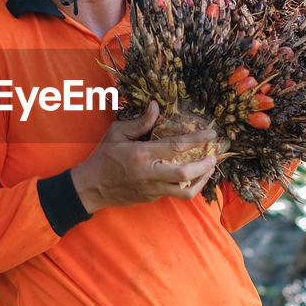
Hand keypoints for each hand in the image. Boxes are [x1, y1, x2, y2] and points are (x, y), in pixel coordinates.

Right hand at [72, 101, 217, 212]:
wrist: (91, 188)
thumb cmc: (103, 157)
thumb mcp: (117, 133)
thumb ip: (139, 122)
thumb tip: (155, 107)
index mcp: (142, 154)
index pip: (176, 146)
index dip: (197, 139)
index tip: (211, 134)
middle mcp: (149, 173)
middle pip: (185, 173)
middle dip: (204, 165)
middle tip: (214, 156)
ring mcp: (152, 189)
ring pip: (185, 191)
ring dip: (201, 180)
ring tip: (207, 169)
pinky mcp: (152, 198)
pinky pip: (174, 194)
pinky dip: (187, 185)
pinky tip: (190, 176)